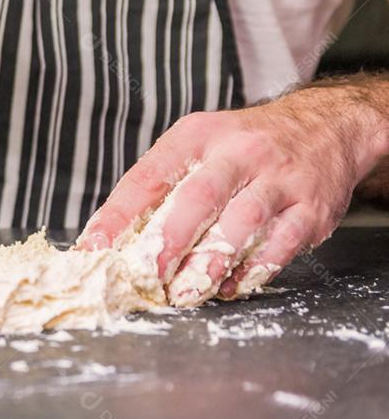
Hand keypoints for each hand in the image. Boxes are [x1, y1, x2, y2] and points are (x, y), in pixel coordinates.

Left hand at [76, 84, 388, 305]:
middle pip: (199, 197)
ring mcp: (279, 179)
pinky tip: (232, 286)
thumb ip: (160, 187)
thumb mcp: (197, 146)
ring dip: (211, 262)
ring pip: (242, 222)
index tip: (93, 247)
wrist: (325, 127)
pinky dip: (254, 269)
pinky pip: (282, 242)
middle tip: (146, 275)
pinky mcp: (311, 207)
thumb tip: (110, 238)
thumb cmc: (244, 147)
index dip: (118, 215)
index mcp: (197, 136)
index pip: (149, 175)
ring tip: (186, 291)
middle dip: (169, 240)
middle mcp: (238, 153)